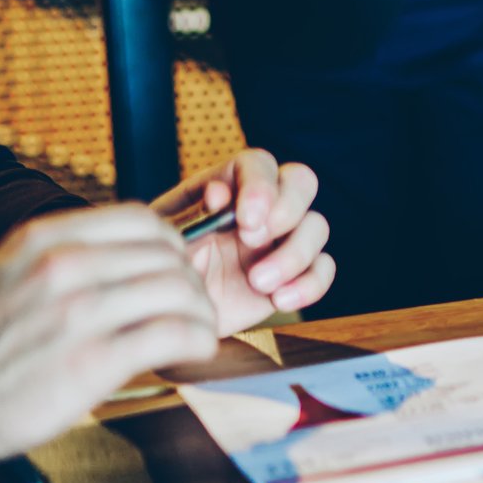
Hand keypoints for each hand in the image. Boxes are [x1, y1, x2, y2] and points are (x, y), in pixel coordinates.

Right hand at [0, 205, 217, 455]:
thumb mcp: (18, 278)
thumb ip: (79, 260)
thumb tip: (172, 250)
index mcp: (43, 241)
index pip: (143, 220)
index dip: (173, 246)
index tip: (174, 270)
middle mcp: (61, 268)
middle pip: (169, 258)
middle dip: (193, 283)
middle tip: (192, 310)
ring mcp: (76, 313)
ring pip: (182, 291)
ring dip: (203, 313)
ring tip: (198, 331)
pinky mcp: (91, 361)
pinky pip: (177, 333)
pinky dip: (200, 340)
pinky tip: (194, 350)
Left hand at [152, 149, 334, 333]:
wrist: (166, 319)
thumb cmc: (158, 273)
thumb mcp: (162, 241)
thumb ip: (191, 216)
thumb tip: (220, 193)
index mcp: (225, 186)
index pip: (257, 164)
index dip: (260, 186)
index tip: (246, 220)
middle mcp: (261, 207)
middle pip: (301, 182)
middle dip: (288, 208)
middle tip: (255, 240)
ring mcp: (281, 240)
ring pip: (317, 227)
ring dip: (294, 255)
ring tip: (258, 282)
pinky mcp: (295, 274)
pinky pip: (323, 269)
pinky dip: (310, 285)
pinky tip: (279, 300)